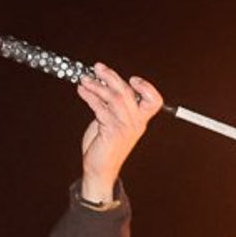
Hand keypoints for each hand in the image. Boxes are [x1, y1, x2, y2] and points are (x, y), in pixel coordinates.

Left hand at [77, 65, 162, 203]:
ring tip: (84, 79)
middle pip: (127, 92)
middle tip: (98, 67)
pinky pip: (100, 108)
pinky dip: (89, 96)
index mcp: (140, 120)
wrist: (100, 169)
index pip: (154, 100)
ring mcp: (125, 127)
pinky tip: (82, 91)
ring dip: (96, 86)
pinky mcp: (111, 131)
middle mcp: (136, 123)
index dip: (146, 87)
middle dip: (111, 77)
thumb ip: (112, 105)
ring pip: (113, 98)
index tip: (132, 79)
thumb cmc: (105, 145)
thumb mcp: (112, 122)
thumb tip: (102, 83)